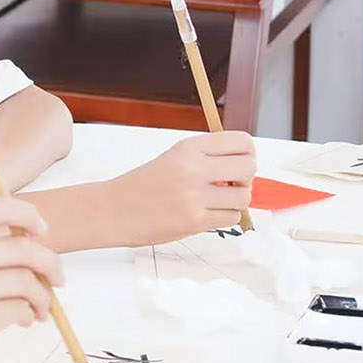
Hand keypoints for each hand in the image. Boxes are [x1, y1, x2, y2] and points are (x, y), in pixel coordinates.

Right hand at [0, 196, 64, 362]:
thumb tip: (26, 236)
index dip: (26, 214)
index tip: (42, 230)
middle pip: (21, 248)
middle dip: (50, 262)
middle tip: (59, 277)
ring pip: (26, 281)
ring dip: (42, 295)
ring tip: (40, 307)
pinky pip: (20, 309)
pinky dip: (29, 314)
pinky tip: (24, 320)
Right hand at [102, 131, 255, 244]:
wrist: (113, 210)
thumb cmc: (141, 186)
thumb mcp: (173, 158)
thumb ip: (205, 157)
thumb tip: (242, 162)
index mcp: (188, 148)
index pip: (241, 141)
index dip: (247, 153)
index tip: (240, 161)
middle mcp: (193, 169)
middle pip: (248, 167)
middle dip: (246, 177)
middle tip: (233, 183)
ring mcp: (194, 196)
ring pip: (244, 196)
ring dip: (236, 201)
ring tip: (217, 201)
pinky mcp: (195, 221)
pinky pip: (231, 218)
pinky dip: (225, 217)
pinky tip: (208, 213)